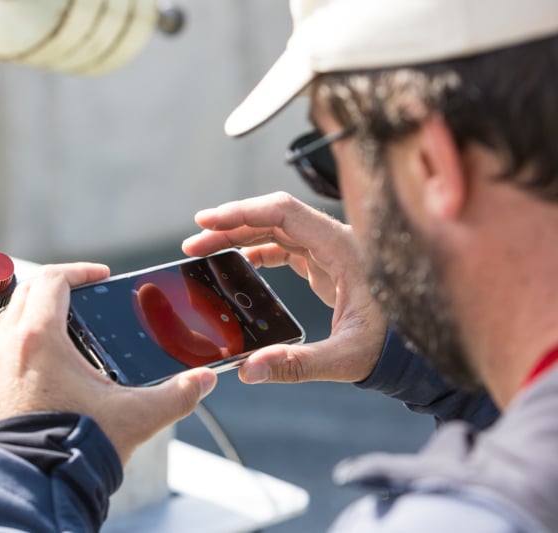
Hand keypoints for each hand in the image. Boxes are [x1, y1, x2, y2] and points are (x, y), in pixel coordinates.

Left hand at [0, 263, 216, 463]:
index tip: (99, 275)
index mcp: (39, 338)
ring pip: (9, 318)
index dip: (80, 270)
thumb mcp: (135, 417)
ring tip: (67, 326)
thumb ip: (177, 395)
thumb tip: (202, 382)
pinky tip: (48, 364)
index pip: (53, 279)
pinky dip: (22, 340)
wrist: (33, 487)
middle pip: (27, 291)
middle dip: (57, 285)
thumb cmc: (70, 450)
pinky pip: (0, 348)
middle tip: (83, 292)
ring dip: (36, 311)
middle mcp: (7, 347)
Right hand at [182, 191, 386, 383]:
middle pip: (272, 217)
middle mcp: (335, 240)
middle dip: (229, 226)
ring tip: (204, 251)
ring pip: (275, 229)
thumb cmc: (395, 345)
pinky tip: (237, 263)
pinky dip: (256, 249)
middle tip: (193, 243)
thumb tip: (250, 370)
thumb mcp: (346, 356)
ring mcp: (330, 249)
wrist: (419, 347)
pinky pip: (284, 245)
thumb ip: (297, 364)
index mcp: (342, 247)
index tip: (207, 221)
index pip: (283, 213)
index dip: (241, 213)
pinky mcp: (326, 263)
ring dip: (239, 236)